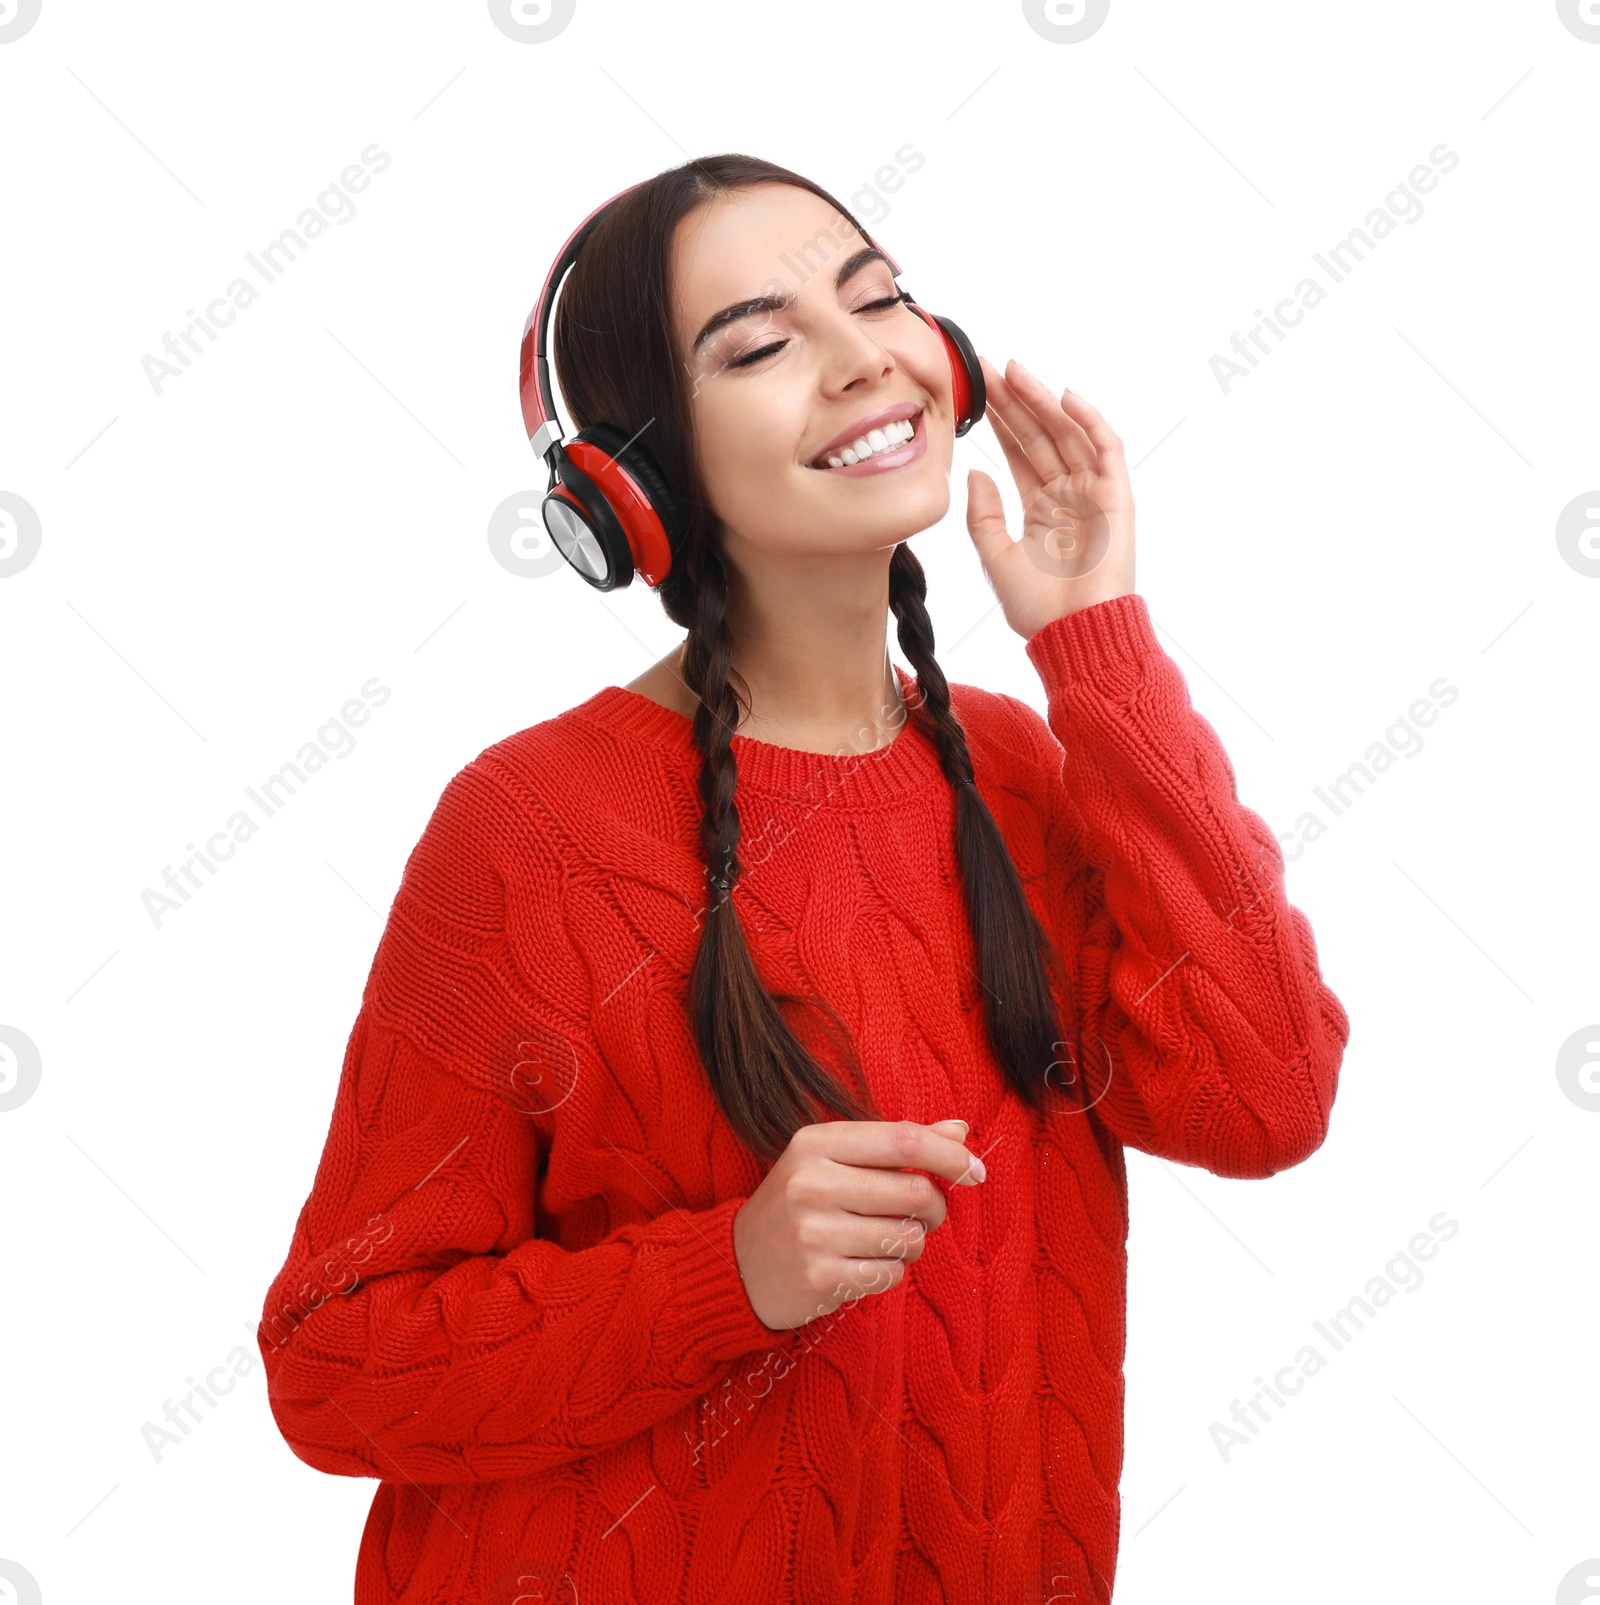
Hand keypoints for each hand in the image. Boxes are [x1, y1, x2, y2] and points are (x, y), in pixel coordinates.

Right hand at [731, 1118, 984, 1330]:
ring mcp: (814, 1231)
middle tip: (923, 1215)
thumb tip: (959, 1129)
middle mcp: (812, 1182)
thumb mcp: (834, 1161)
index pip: (903, 1139)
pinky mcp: (821, 1276)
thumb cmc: (798, 1204)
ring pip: (909, 1237)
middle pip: (915, 1191)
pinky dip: (890, 1271)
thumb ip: (895, 1145)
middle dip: (934, 1208)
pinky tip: (862, 1264)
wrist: (737, 1265)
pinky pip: (891, 1273)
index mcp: (817, 1143)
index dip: (950, 1155)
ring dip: (911, 1243)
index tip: (977, 1171)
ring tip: (884, 1241)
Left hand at [964, 356, 1135, 638]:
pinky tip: (1066, 397)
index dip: (999, 422)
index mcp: (1040, 510)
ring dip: (1043, 401)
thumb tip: (976, 471)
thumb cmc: (1038, 609)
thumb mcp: (995, 558)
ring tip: (1014, 371)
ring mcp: (1093, 494)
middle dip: (1015, 401)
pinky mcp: (1117, 498)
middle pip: (1040, 436)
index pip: (1018, 454)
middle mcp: (1068, 496)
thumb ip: (983, 516)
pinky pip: (1106, 449)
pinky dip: (1090, 421)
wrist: (1073, 634)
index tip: (975, 392)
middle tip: (987, 367)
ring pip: (1068, 434)